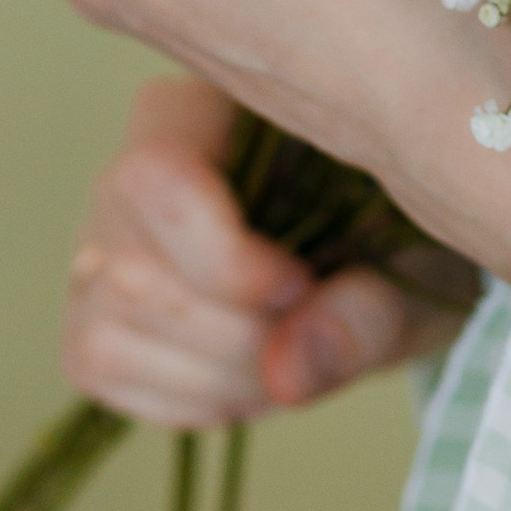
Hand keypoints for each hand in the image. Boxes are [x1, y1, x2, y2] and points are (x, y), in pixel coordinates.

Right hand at [64, 78, 478, 425]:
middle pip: (131, 273)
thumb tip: (287, 373)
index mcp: (208, 111)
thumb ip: (367, 312)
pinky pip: (99, 370)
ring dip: (216, 377)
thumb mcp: (420, 269)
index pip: (158, 177)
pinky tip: (250, 378)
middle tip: (312, 336)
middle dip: (236, 338)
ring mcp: (96, 246)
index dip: (222, 255)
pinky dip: (188, 399)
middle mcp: (129, 171)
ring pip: (106, 330)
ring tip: (290, 359)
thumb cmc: (404, 238)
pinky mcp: (89, 316)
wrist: (388, 267)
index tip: (302, 285)